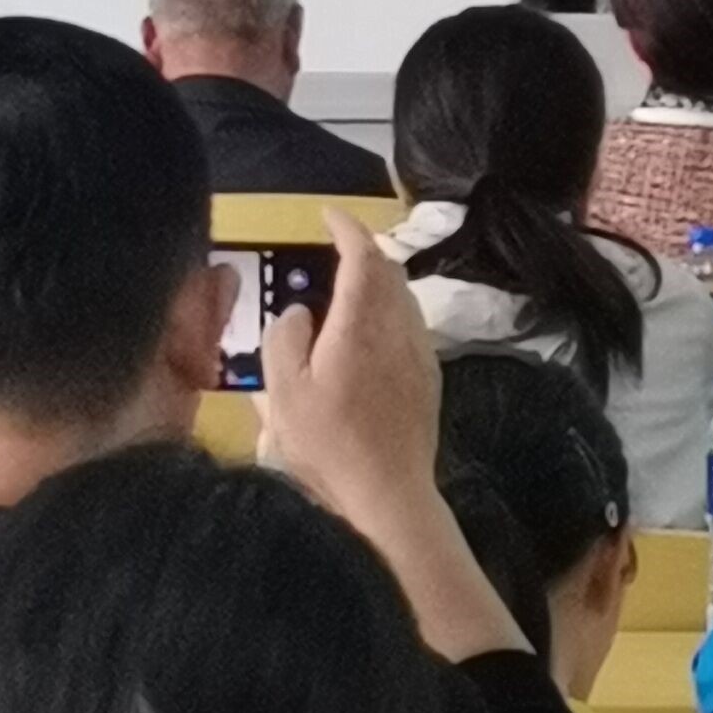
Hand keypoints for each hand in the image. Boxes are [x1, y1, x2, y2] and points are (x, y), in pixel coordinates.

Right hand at [260, 209, 527, 662]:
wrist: (389, 497)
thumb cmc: (329, 445)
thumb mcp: (282, 394)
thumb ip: (284, 340)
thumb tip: (298, 312)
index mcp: (361, 323)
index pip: (362, 256)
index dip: (346, 228)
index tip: (328, 215)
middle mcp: (398, 329)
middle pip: (388, 272)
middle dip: (362, 253)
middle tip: (331, 252)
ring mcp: (420, 354)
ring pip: (402, 299)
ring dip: (376, 284)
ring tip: (345, 293)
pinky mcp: (429, 379)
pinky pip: (409, 327)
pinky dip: (387, 314)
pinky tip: (366, 338)